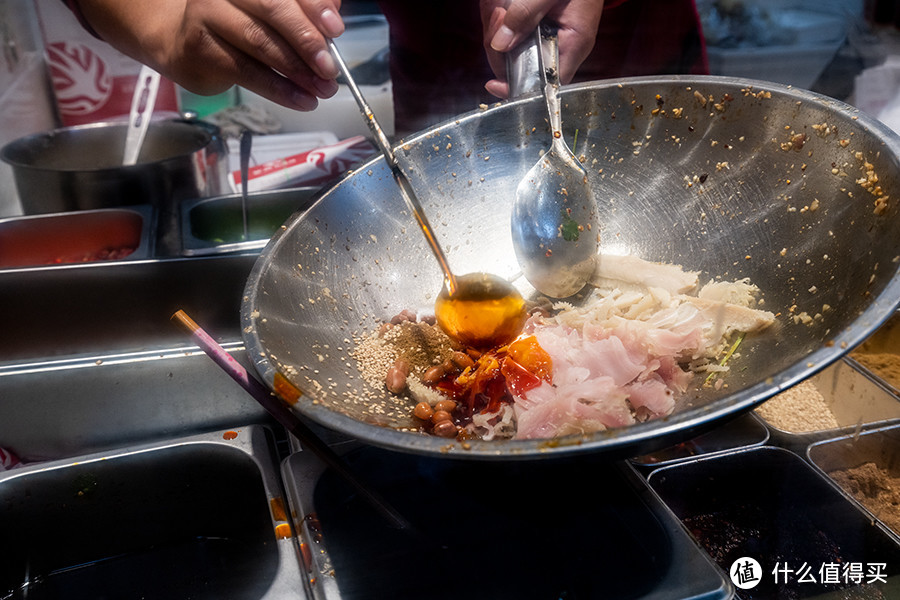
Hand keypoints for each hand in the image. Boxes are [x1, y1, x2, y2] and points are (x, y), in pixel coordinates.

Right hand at [76, 0, 344, 109]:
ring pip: (260, 42)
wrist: (181, 41)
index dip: (314, 7)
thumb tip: (334, 18)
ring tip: (321, 89)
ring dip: (297, 71)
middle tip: (329, 68)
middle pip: (273, 9)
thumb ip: (303, 12)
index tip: (336, 30)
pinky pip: (248, 72)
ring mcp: (208, 16)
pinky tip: (301, 100)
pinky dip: (280, 90)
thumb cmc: (235, 24)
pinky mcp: (202, 49)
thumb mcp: (271, 14)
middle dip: (307, 40)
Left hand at [480, 0, 603, 97]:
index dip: (518, 87)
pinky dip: (503, 22)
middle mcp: (561, 48)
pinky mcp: (540, 30)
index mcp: (573, 44)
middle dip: (500, 49)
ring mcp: (550, 40)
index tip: (494, 85)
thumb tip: (500, 44)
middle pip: (521, 68)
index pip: (545, 84)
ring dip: (498, 30)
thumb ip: (526, 14)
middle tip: (497, 15)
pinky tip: (501, 7)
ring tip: (499, 7)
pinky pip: (515, 36)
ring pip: (512, 52)